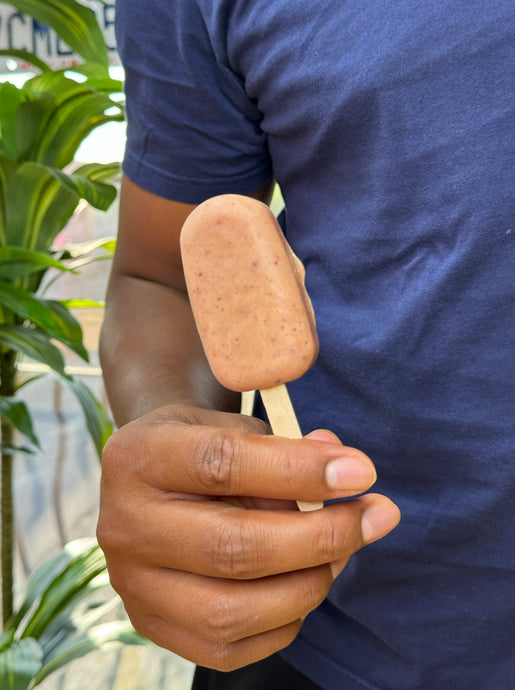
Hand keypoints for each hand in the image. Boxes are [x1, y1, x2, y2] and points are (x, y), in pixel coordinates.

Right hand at [97, 404, 399, 670]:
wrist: (152, 480)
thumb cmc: (203, 445)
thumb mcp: (236, 426)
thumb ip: (288, 446)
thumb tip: (344, 473)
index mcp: (139, 457)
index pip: (223, 465)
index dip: (299, 471)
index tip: (361, 473)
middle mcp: (124, 525)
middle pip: (232, 547)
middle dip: (320, 537)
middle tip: (375, 516)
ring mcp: (132, 584)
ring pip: (231, 610)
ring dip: (308, 584)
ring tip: (342, 552)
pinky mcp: (150, 625)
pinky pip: (228, 647)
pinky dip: (284, 621)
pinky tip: (305, 584)